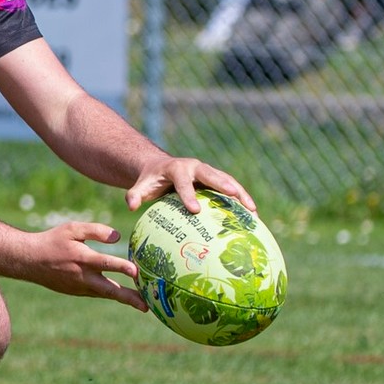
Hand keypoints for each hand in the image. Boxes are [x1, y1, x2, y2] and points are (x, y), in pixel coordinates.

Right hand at [22, 220, 146, 310]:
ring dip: (125, 299)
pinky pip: (98, 293)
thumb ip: (95, 230)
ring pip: (106, 294)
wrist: (30, 261)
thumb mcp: (71, 229)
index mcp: (82, 259)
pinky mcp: (78, 292)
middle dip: (129, 298)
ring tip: (144, 304)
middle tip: (147, 306)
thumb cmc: (52, 241)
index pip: (105, 264)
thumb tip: (118, 237)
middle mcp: (83, 277)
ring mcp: (80, 287)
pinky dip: (112, 294)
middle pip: (110, 290)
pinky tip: (126, 295)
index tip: (136, 271)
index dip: (121, 267)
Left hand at [125, 153, 257, 215]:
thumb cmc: (150, 181)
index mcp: (176, 168)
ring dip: (240, 193)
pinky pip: (231, 187)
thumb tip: (131, 206)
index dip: (189, 195)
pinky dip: (242, 199)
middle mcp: (195, 167)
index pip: (183, 182)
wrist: (161, 168)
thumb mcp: (141, 186)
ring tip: (252, 210)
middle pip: (211, 174)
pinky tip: (252, 216)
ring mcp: (207, 172)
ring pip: (226, 179)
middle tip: (235, 196)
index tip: (195, 210)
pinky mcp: (215, 179)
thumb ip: (135, 194)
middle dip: (222, 184)